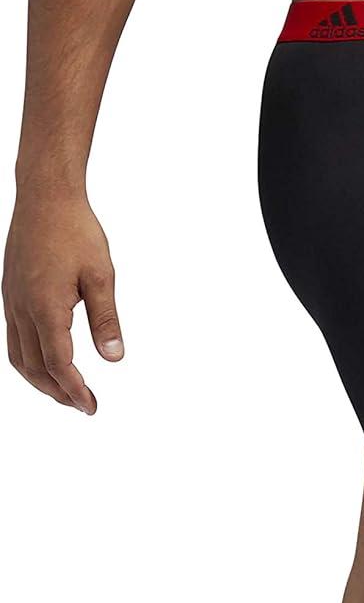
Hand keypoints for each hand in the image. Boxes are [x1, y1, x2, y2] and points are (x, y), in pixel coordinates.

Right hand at [3, 192, 123, 414]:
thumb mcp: (101, 276)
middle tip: (82, 406)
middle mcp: (21, 308)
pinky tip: (47, 363)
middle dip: (58, 392)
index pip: (58, 363)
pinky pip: (13, 338)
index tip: (91, 406)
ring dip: (41, 381)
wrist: (45, 196)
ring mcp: (11, 301)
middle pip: (35, 368)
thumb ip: (106, 320)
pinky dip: (29, 360)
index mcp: (45, 306)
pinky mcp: (10, 294)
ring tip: (65, 392)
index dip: (74, 390)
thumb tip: (113, 357)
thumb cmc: (75, 230)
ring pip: (18, 356)